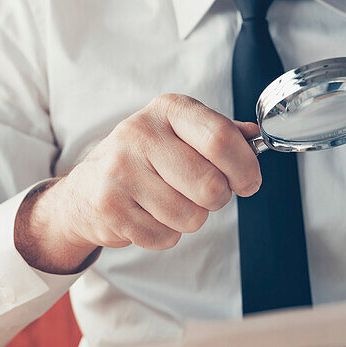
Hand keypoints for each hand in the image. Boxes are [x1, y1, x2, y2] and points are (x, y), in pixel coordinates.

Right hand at [16, 94, 260, 272]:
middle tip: (204, 195)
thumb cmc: (147, 159)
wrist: (87, 189)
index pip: (221, 139)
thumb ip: (222, 133)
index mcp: (168, 109)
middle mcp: (140, 133)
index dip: (245, 168)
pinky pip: (164, 237)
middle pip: (210, 185)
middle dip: (217, 199)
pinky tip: (149, 215)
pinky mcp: (110, 207)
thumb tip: (258, 137)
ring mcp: (121, 171)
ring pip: (190, 217)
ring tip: (169, 202)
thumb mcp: (182, 133)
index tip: (248, 182)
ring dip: (190, 219)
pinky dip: (165, 234)